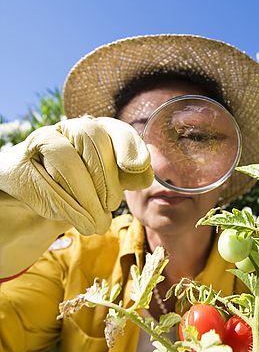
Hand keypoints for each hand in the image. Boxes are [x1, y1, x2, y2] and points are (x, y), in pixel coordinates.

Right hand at [0, 116, 153, 276]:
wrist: (32, 200)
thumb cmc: (77, 188)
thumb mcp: (106, 182)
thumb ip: (126, 176)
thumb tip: (146, 175)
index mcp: (97, 130)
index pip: (117, 128)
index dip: (129, 146)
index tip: (136, 168)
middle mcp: (69, 129)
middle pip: (93, 139)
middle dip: (107, 179)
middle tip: (111, 206)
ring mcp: (42, 142)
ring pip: (69, 160)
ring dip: (87, 197)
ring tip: (96, 223)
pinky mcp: (19, 163)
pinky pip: (45, 181)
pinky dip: (67, 207)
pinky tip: (78, 222)